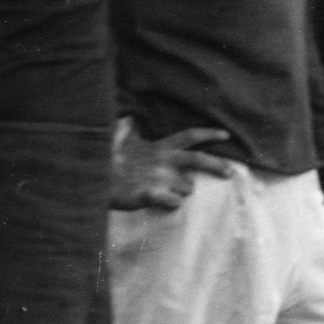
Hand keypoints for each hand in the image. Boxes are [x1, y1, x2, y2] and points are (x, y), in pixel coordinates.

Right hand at [110, 120, 233, 210]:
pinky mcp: (150, 194)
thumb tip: (130, 118)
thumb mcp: (121, 140)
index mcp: (159, 147)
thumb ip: (130, 131)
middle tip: (230, 173)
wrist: (93, 177)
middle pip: (198, 159)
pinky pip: (173, 203)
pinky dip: (172, 204)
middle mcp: (163, 160)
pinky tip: (164, 203)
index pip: (189, 136)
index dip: (209, 133)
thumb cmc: (106, 160)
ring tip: (167, 191)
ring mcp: (158, 178)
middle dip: (217, 165)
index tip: (226, 134)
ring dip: (183, 191)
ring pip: (187, 187)